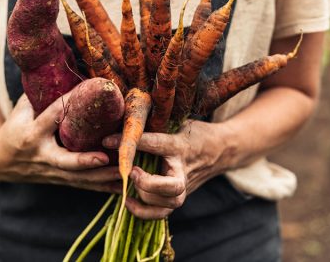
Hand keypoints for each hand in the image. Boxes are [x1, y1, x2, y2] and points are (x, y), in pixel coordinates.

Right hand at [0, 89, 121, 192]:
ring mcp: (51, 171)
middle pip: (64, 161)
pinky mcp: (60, 180)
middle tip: (105, 158)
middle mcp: (41, 155)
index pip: (51, 117)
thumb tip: (63, 67)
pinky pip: (84, 185)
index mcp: (31, 134)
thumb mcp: (21, 109)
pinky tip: (122, 187)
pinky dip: (102, 187)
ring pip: (79, 177)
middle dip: (84, 161)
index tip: (87, 93)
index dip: (67, 105)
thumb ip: (40, 94)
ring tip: (125, 173)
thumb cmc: (14, 127)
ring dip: (102, 177)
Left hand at [104, 120, 229, 218]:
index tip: (107, 140)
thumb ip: (156, 122)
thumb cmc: (195, 132)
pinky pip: (162, 213)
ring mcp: (184, 187)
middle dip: (148, 182)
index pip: (157, 144)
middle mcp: (183, 169)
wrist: (221, 150)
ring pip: (167, 202)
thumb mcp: (179, 121)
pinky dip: (143, 212)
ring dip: (145, 195)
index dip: (132, 142)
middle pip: (171, 186)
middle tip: (132, 170)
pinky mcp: (179, 197)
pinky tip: (128, 201)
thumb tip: (125, 115)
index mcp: (181, 145)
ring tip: (130, 180)